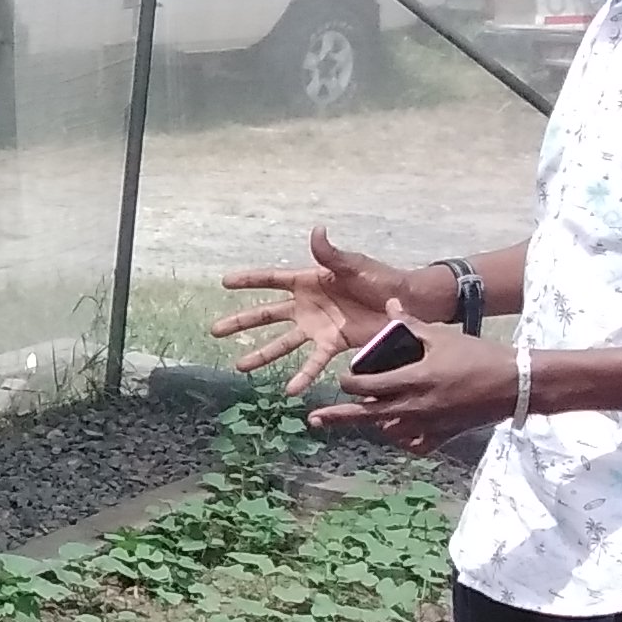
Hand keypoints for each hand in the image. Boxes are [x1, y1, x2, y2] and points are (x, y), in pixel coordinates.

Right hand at [212, 227, 428, 393]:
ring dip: (261, 355)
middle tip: (215, 330)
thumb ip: (331, 254)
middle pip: (266, 315)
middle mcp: (306, 306)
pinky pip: (313, 362)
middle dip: (240, 322)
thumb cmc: (380, 279)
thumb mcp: (354, 265)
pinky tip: (289, 390)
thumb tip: (316, 231)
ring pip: (281, 343)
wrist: (406, 303)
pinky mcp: (332, 345)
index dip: (248, 280)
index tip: (224, 282)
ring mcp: (316, 328)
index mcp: (308, 281)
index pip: (271, 280)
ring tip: (239, 367)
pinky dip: (302, 375)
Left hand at [310, 301, 517, 453]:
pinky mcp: (442, 437)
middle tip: (316, 420)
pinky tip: (400, 431)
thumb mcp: (440, 336)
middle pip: (367, 416)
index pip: (366, 387)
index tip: (342, 379)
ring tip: (367, 415)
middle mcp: (414, 407)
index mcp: (411, 380)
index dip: (349, 384)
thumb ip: (409, 323)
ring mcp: (428, 425)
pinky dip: (405, 438)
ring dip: (377, 423)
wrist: (513, 383)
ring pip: (389, 431)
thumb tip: (388, 304)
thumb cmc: (476, 355)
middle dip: (340, 416)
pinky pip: (414, 444)